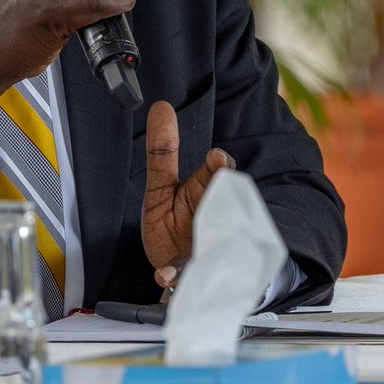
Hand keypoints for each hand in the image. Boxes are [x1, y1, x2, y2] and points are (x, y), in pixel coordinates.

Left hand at [141, 100, 235, 292]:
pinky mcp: (195, 274)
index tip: (217, 158)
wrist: (176, 274)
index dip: (218, 167)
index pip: (216, 175)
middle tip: (218, 181)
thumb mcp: (162, 188)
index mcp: (204, 194)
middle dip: (221, 198)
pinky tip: (165, 275)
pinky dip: (175, 276)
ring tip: (196, 237)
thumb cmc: (173, 227)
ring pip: (214, 243)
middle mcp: (212, 220)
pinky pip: (188, 275)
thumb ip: (162, 154)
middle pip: (222, 206)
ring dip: (205, 241)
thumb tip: (160, 108)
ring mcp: (206, 249)